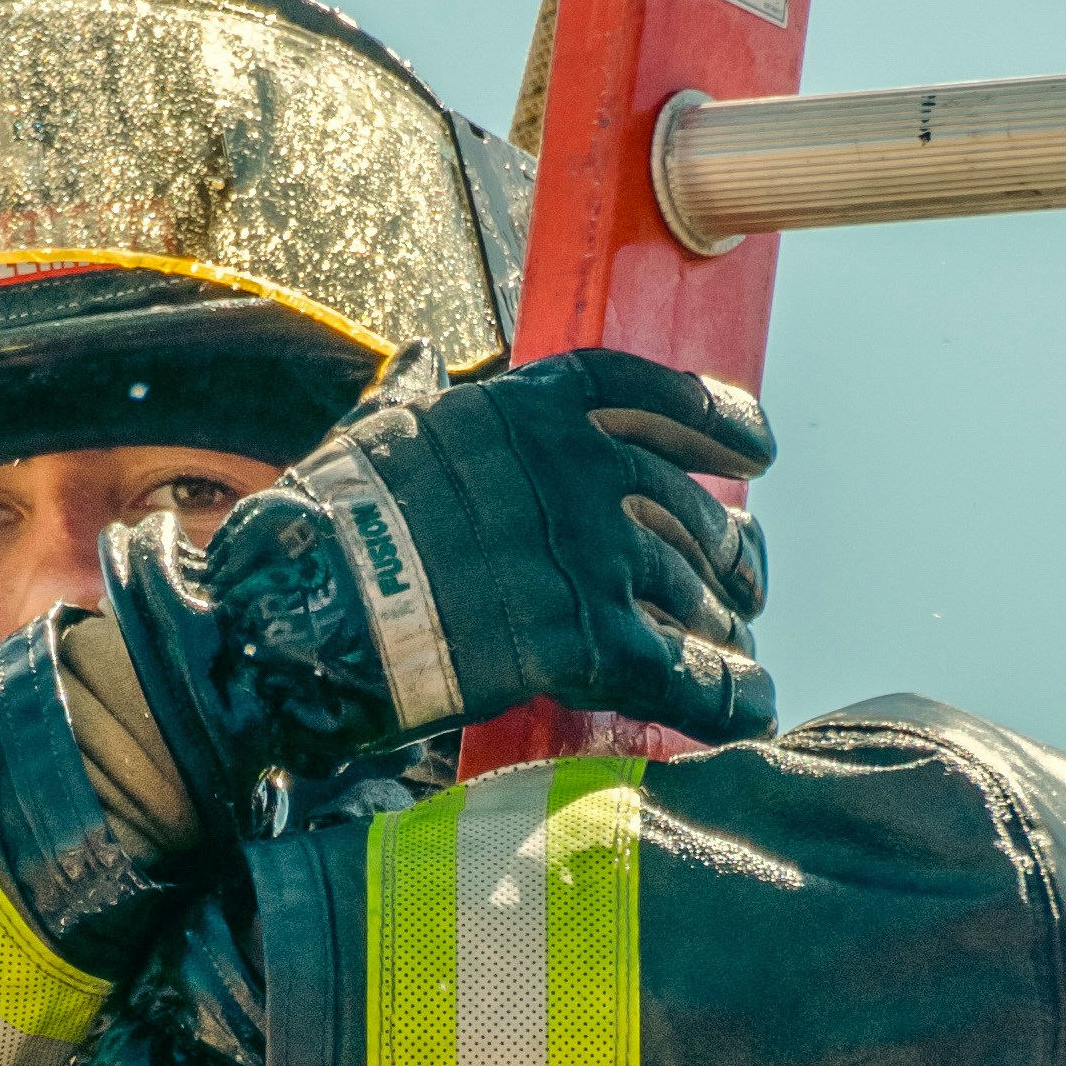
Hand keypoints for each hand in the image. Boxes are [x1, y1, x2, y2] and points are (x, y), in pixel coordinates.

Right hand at [101, 344, 773, 838]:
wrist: (308, 607)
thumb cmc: (331, 520)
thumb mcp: (377, 430)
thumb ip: (415, 394)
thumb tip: (420, 357)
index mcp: (534, 409)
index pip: (653, 396)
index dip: (715, 418)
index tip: (756, 446)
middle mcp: (583, 473)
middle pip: (689, 508)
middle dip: (726, 549)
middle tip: (742, 580)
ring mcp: (594, 557)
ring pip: (695, 592)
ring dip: (722, 625)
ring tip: (733, 648)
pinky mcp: (591, 642)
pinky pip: (690, 672)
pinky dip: (728, 695)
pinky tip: (751, 708)